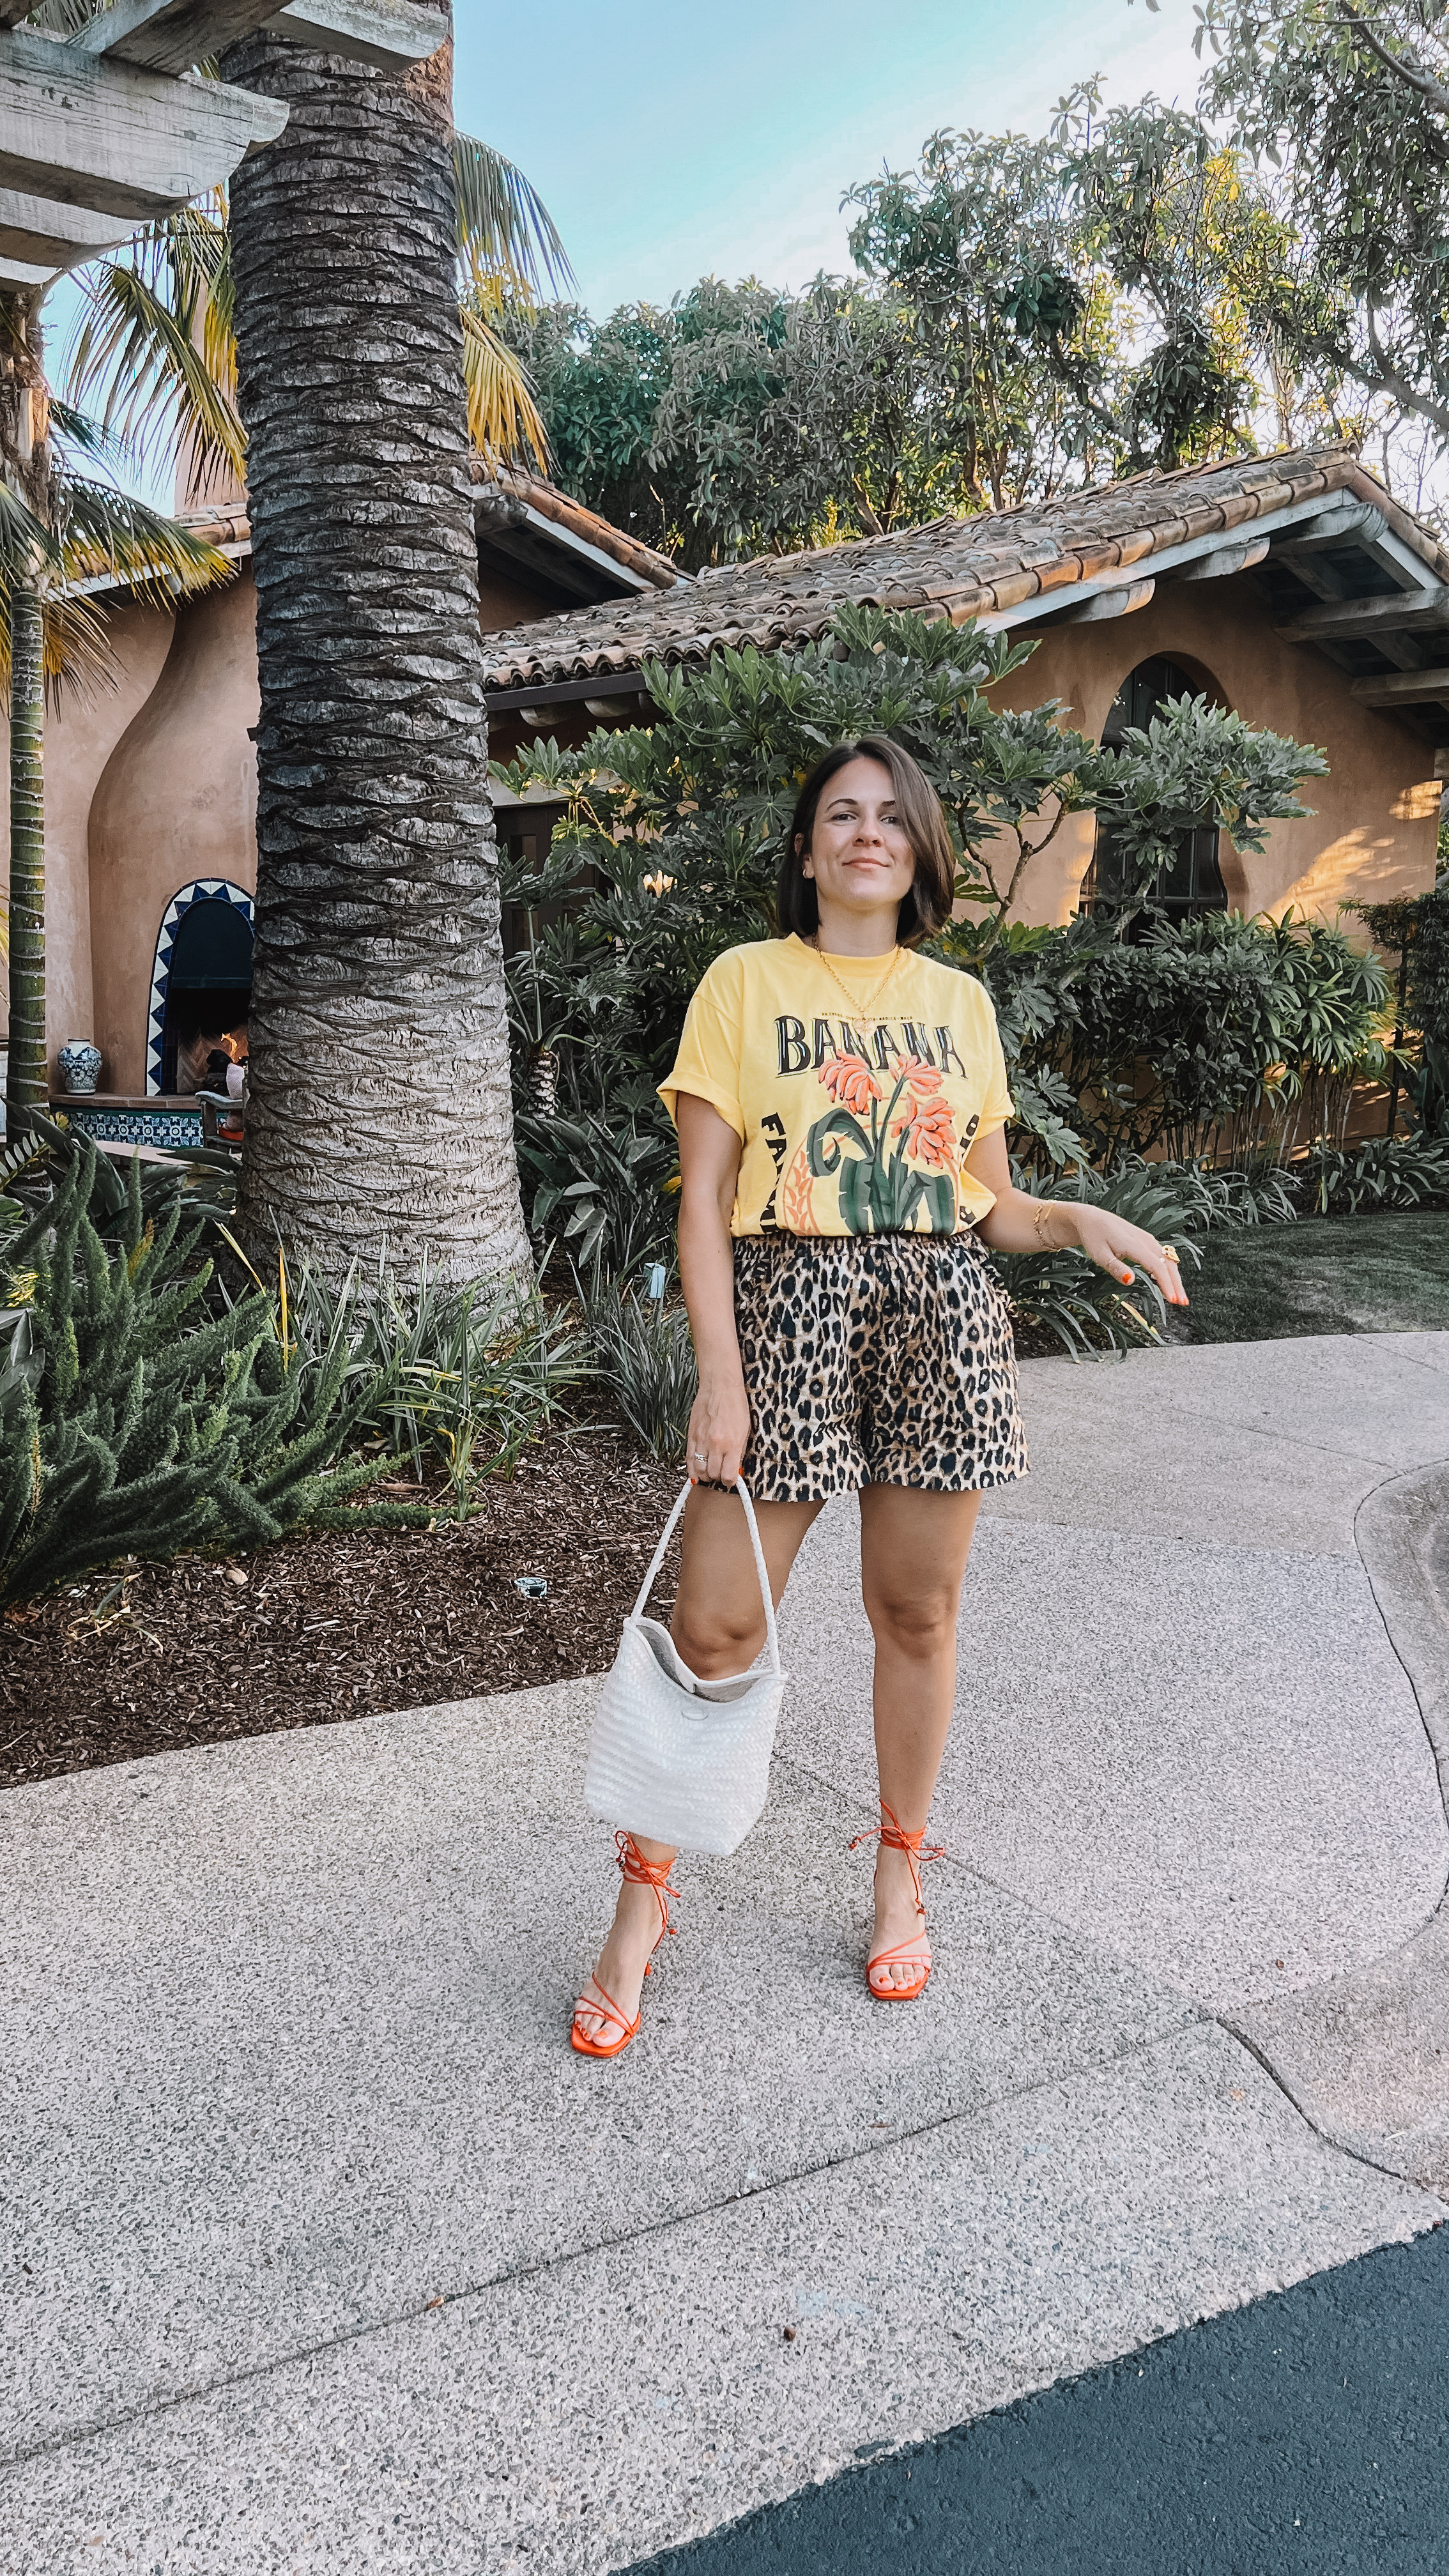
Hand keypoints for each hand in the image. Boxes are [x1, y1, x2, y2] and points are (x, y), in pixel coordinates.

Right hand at [685, 1375, 751, 1485]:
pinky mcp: (691, 1436)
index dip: (731, 1481)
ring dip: (705, 1475)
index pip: (728, 1476)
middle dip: (718, 1478)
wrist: (720, 1387)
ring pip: (699, 1470)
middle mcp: (715, 1444)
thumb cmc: (735, 1405)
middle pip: (712, 1475)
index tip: (732, 1479)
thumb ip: (739, 1452)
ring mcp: (701, 1440)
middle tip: (721, 1474)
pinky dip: (692, 1469)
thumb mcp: (745, 1431)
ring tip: (710, 1472)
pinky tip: (696, 1472)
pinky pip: (689, 1459)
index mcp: (731, 1444)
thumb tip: (735, 1469)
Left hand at [1071, 1204, 1189, 1307]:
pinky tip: (1169, 1281)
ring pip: (1168, 1260)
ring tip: (1179, 1296)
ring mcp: (1147, 1240)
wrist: (1092, 1219)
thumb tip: (1130, 1281)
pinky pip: (1163, 1256)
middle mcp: (1145, 1241)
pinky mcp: (1147, 1241)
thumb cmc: (1094, 1236)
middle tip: (1182, 1302)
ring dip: (1175, 1278)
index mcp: (1134, 1245)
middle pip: (1168, 1264)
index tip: (1172, 1300)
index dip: (1166, 1284)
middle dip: (1177, 1284)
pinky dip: (1169, 1270)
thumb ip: (1116, 1268)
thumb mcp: (1100, 1255)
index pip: (1157, 1266)